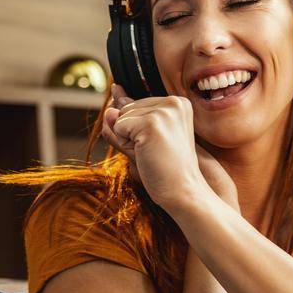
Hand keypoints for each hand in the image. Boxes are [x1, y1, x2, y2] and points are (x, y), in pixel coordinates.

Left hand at [103, 84, 233, 213]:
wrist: (184, 190)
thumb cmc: (166, 169)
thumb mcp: (144, 140)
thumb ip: (127, 122)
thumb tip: (109, 109)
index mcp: (178, 103)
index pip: (137, 105)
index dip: (138, 130)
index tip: (160, 145)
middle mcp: (174, 102)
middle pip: (127, 108)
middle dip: (131, 132)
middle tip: (156, 151)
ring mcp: (164, 111)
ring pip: (121, 116)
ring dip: (128, 139)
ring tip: (152, 153)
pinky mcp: (151, 122)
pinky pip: (118, 126)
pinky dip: (125, 144)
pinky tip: (146, 154)